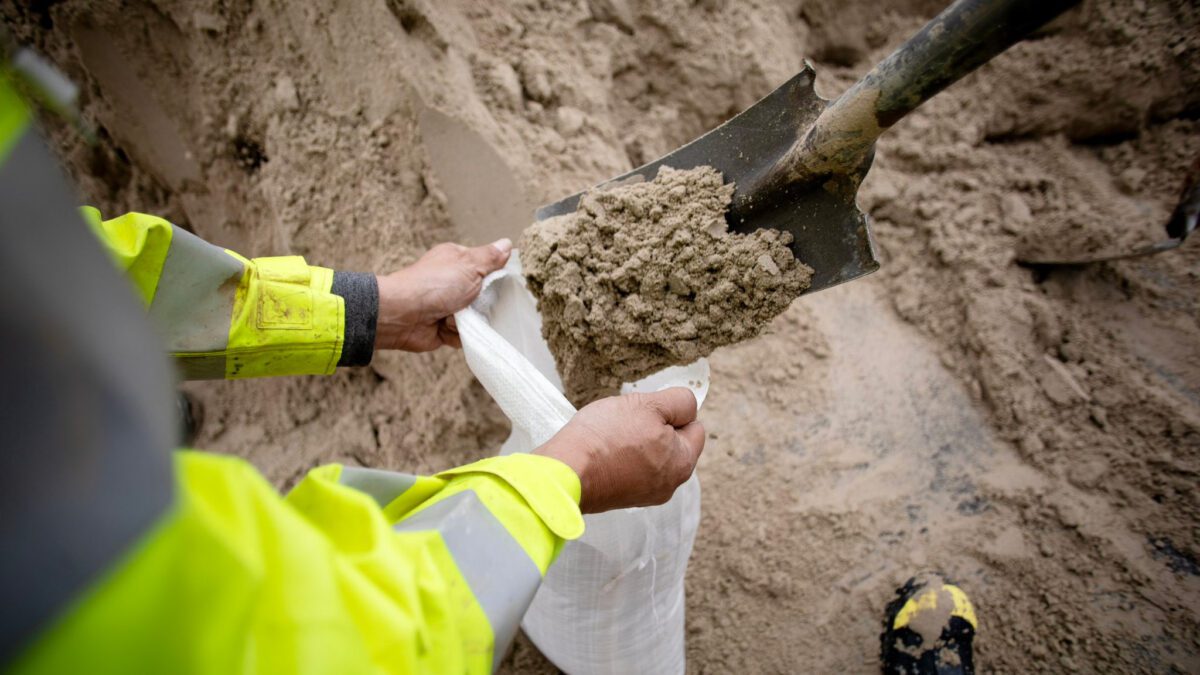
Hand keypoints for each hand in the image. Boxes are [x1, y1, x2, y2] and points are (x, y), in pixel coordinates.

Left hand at [375, 239, 511, 351]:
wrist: (404, 315)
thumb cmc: (434, 284)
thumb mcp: (470, 265)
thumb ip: (491, 257)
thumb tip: (507, 244)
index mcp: (456, 260)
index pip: (486, 266)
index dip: (493, 275)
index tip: (496, 281)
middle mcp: (451, 282)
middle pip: (483, 294)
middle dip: (482, 302)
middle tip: (475, 300)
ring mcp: (447, 305)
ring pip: (475, 317)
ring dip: (469, 320)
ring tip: (456, 315)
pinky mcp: (443, 327)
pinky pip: (465, 334)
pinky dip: (459, 333)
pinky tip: (447, 328)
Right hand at [535, 388, 704, 513]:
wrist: (566, 471)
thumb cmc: (606, 436)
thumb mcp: (648, 405)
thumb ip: (678, 402)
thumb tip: (689, 406)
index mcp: (683, 462)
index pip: (695, 427)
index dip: (673, 411)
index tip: (647, 410)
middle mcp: (670, 484)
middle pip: (673, 443)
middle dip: (655, 428)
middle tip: (629, 421)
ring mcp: (646, 494)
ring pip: (651, 455)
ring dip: (638, 443)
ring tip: (613, 436)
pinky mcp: (624, 498)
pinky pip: (632, 469)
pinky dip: (623, 458)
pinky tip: (605, 451)